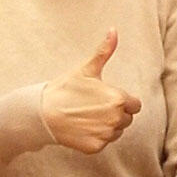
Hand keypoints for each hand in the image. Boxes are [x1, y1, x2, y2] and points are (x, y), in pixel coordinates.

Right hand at [40, 30, 140, 152]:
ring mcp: (105, 134)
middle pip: (127, 119)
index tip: (106, 98)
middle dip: (115, 113)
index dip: (122, 101)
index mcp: (118, 99)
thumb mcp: (87, 69)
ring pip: (116, 131)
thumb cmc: (65, 89)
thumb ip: (104, 51)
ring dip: (107, 126)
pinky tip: (83, 127)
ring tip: (88, 116)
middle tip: (94, 107)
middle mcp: (115, 118)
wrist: (42, 113)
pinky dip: (96, 137)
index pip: (134, 105)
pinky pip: (104, 142)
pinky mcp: (96, 147)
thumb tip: (114, 29)